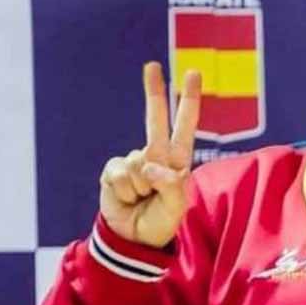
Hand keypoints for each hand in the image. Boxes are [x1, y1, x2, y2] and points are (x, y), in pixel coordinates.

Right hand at [99, 63, 200, 247]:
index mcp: (176, 160)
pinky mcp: (113, 171)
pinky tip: (127, 199)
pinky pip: (119, 175)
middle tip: (153, 66)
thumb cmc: (161, 222)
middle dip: (154, 91)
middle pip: (155, 119)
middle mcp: (155, 156)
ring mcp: (133, 162)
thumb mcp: (176, 207)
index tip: (192, 73)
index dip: (189, 100)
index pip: (185, 125)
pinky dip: (124, 192)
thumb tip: (149, 165)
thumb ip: (170, 185)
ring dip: (140, 188)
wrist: (134, 239)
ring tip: (142, 200)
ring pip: (137, 163)